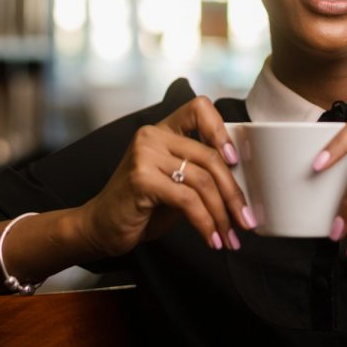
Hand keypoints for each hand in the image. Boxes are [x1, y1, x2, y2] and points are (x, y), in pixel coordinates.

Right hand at [78, 96, 255, 256]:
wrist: (100, 227)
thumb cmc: (140, 206)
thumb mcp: (174, 183)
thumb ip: (199, 173)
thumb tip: (240, 185)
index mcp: (162, 130)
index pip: (199, 108)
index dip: (222, 131)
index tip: (236, 160)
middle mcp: (152, 136)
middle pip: (210, 156)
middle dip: (233, 193)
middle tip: (245, 220)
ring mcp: (145, 155)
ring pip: (202, 181)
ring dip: (221, 214)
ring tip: (229, 236)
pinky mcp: (141, 179)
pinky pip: (187, 200)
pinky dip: (205, 223)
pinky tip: (211, 238)